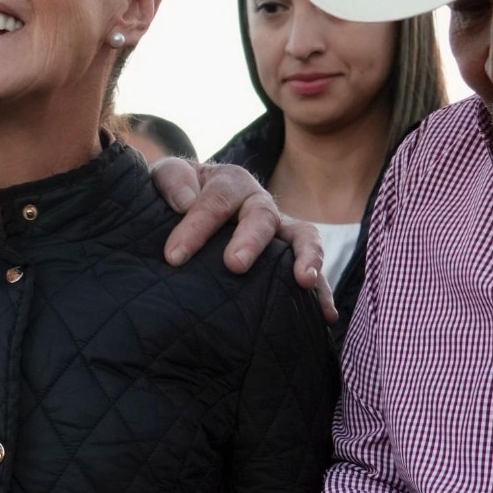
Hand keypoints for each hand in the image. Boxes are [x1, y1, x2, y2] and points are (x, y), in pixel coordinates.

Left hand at [150, 157, 336, 321]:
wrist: (187, 206)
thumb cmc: (176, 195)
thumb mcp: (167, 177)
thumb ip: (172, 180)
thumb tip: (185, 202)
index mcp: (230, 183)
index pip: (217, 200)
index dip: (197, 226)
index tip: (174, 256)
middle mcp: (258, 203)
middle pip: (263, 215)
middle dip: (251, 239)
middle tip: (235, 265)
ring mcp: (278, 231)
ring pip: (302, 236)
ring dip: (306, 256)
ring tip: (305, 281)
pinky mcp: (286, 258)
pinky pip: (310, 269)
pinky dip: (321, 290)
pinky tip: (326, 316)